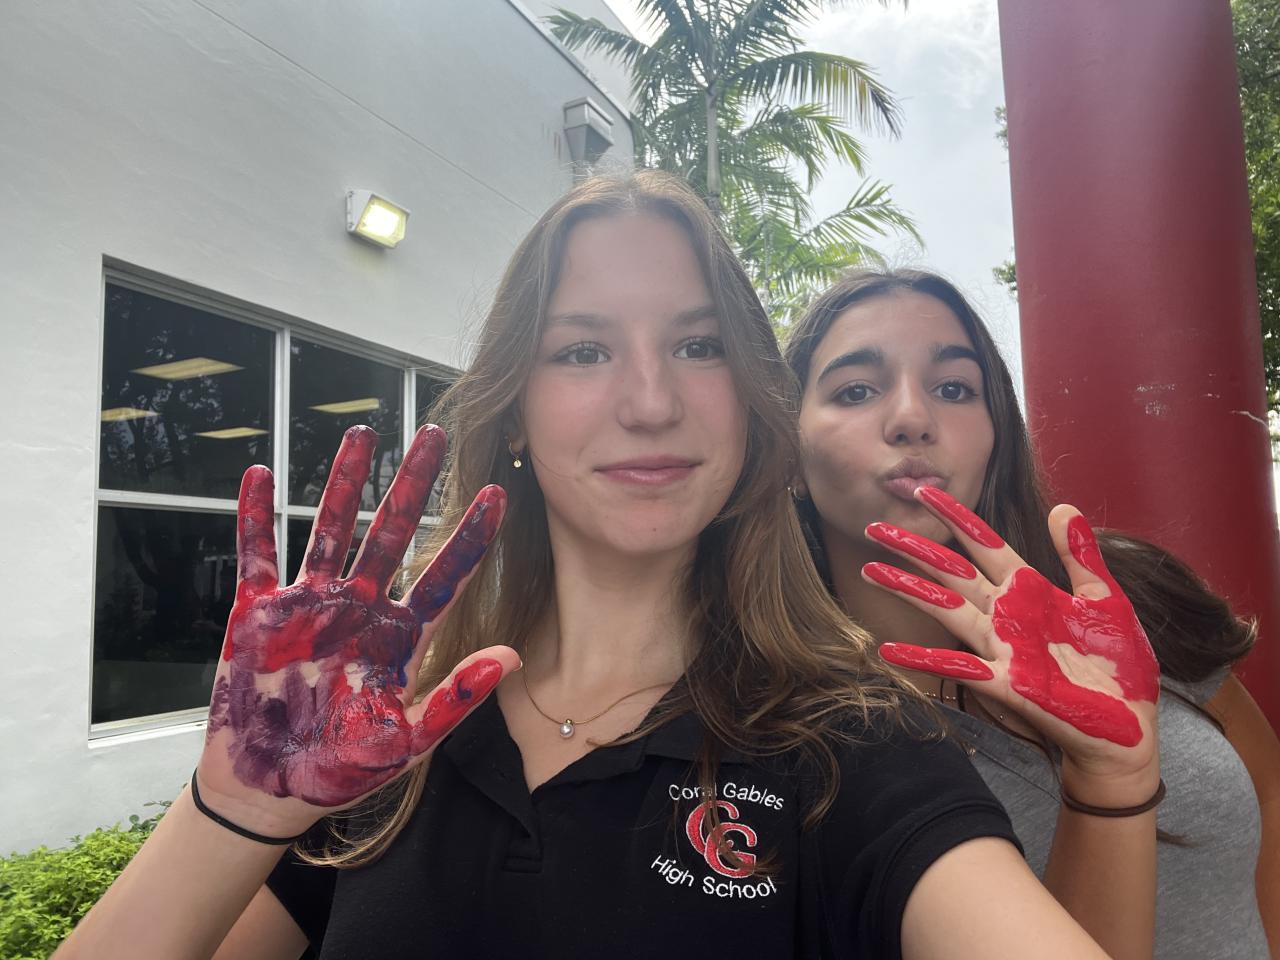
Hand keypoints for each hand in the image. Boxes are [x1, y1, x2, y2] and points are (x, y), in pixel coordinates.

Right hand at [199, 424, 516, 835]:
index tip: (499, 492)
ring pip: (330, 528)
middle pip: (392, 532)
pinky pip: (258, 554)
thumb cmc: (343, 770)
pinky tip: (261, 474)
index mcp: (400, 635)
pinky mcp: (258, 613)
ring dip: (343, 483)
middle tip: (433, 432)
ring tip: (362, 433)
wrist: (272, 790)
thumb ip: (456, 697)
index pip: (445, 573)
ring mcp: (308, 605)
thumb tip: (514, 657)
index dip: (471, 535)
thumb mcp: (407, 741)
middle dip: (412, 483)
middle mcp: (359, 608)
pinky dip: (256, 516)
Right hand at [864, 486, 1158, 787]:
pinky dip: (923, 659)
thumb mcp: (1105, 600)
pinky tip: (890, 649)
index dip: (955, 517)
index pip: (984, 543)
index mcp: (1030, 590)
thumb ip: (1080, 556)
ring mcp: (1002, 647)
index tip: (924, 492)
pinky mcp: (1007, 682)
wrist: (1129, 727)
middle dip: (914, 548)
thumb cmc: (1118, 667)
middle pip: (952, 571)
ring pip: (947, 609)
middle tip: (875, 528)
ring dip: (909, 589)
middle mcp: (1006, 614)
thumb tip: (1062, 507)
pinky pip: (959, 666)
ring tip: (872, 570)